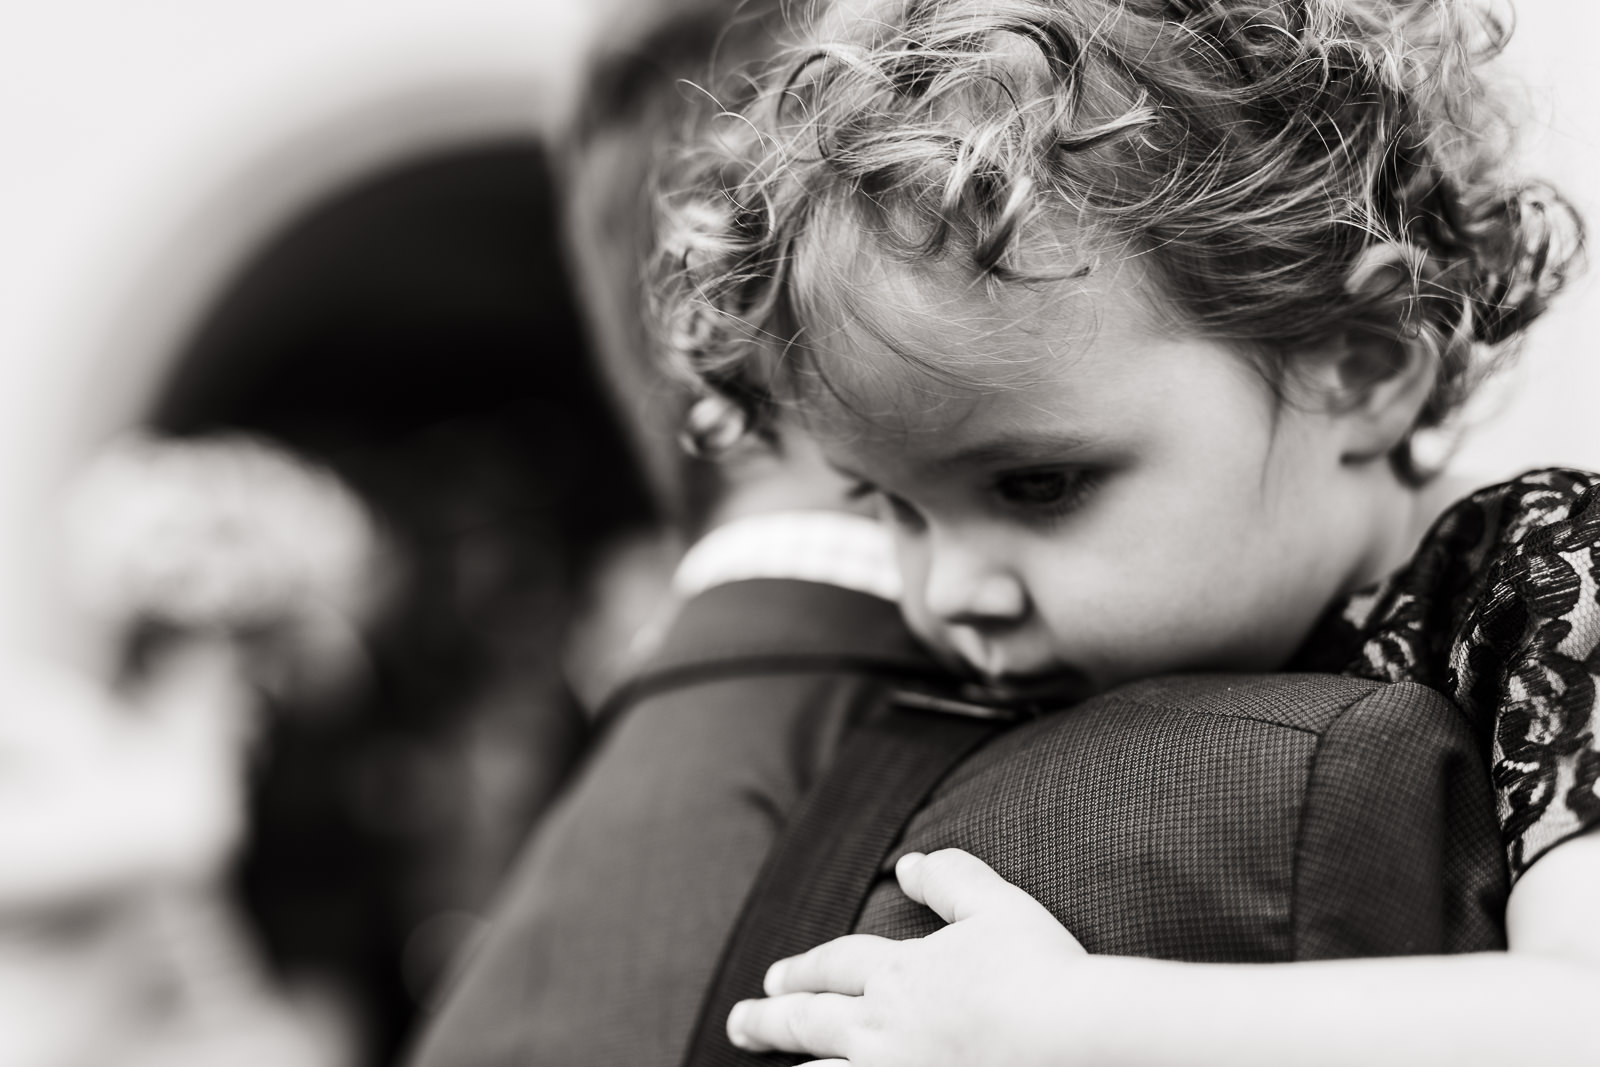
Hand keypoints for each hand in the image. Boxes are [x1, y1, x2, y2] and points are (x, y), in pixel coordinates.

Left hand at [727, 848, 1089, 1066]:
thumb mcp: (999, 906)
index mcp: (902, 973)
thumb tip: (908, 862)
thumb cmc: (1043, 971)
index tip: (775, 977)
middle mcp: (885, 1027)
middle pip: (810, 1021)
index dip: (803, 968)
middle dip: (770, 1020)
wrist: (1073, 1038)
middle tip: (740, 1021)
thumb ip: (952, 880)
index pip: (836, 965)